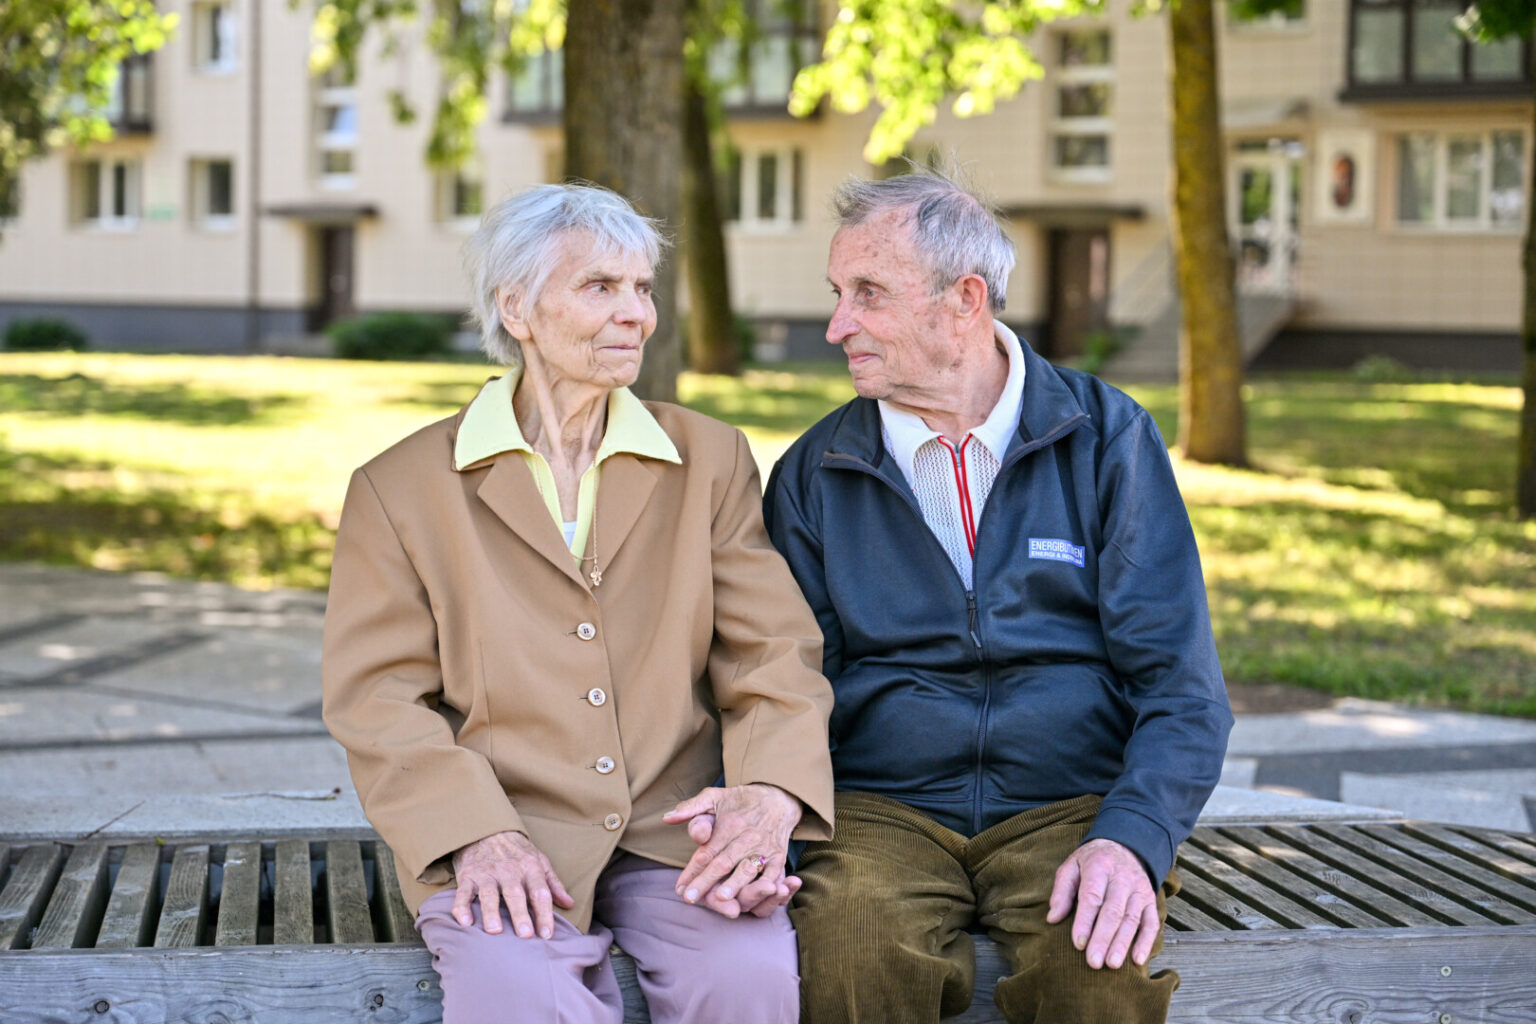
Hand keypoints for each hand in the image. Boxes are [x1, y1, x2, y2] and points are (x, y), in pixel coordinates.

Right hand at [450, 831, 574, 939]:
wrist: (486, 828)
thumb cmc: (516, 850)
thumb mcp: (539, 860)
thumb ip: (553, 883)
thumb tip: (569, 904)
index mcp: (530, 868)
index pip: (540, 892)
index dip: (545, 914)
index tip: (547, 935)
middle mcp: (509, 870)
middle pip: (515, 894)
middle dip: (521, 914)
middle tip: (525, 935)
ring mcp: (487, 874)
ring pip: (489, 894)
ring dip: (491, 912)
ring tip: (495, 930)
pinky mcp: (467, 876)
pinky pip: (463, 893)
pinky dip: (461, 907)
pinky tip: (464, 922)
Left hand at [662, 783, 801, 917]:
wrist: (778, 798)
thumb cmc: (740, 801)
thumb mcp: (714, 796)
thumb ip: (691, 808)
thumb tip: (667, 819)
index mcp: (729, 823)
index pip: (707, 851)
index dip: (692, 870)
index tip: (679, 888)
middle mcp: (747, 836)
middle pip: (723, 862)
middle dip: (706, 882)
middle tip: (690, 899)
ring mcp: (764, 847)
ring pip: (747, 869)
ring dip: (734, 885)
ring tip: (720, 899)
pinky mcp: (779, 856)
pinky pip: (772, 874)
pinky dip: (764, 887)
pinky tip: (752, 900)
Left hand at [1045, 838, 1159, 969]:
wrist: (1124, 846)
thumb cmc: (1092, 862)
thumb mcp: (1071, 866)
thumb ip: (1061, 891)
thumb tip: (1052, 918)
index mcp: (1099, 866)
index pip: (1092, 896)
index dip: (1085, 921)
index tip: (1078, 944)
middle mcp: (1122, 878)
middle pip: (1113, 911)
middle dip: (1103, 938)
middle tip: (1094, 962)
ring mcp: (1139, 890)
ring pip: (1132, 919)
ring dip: (1122, 944)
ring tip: (1112, 965)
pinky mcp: (1151, 900)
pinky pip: (1151, 923)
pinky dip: (1146, 942)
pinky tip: (1137, 960)